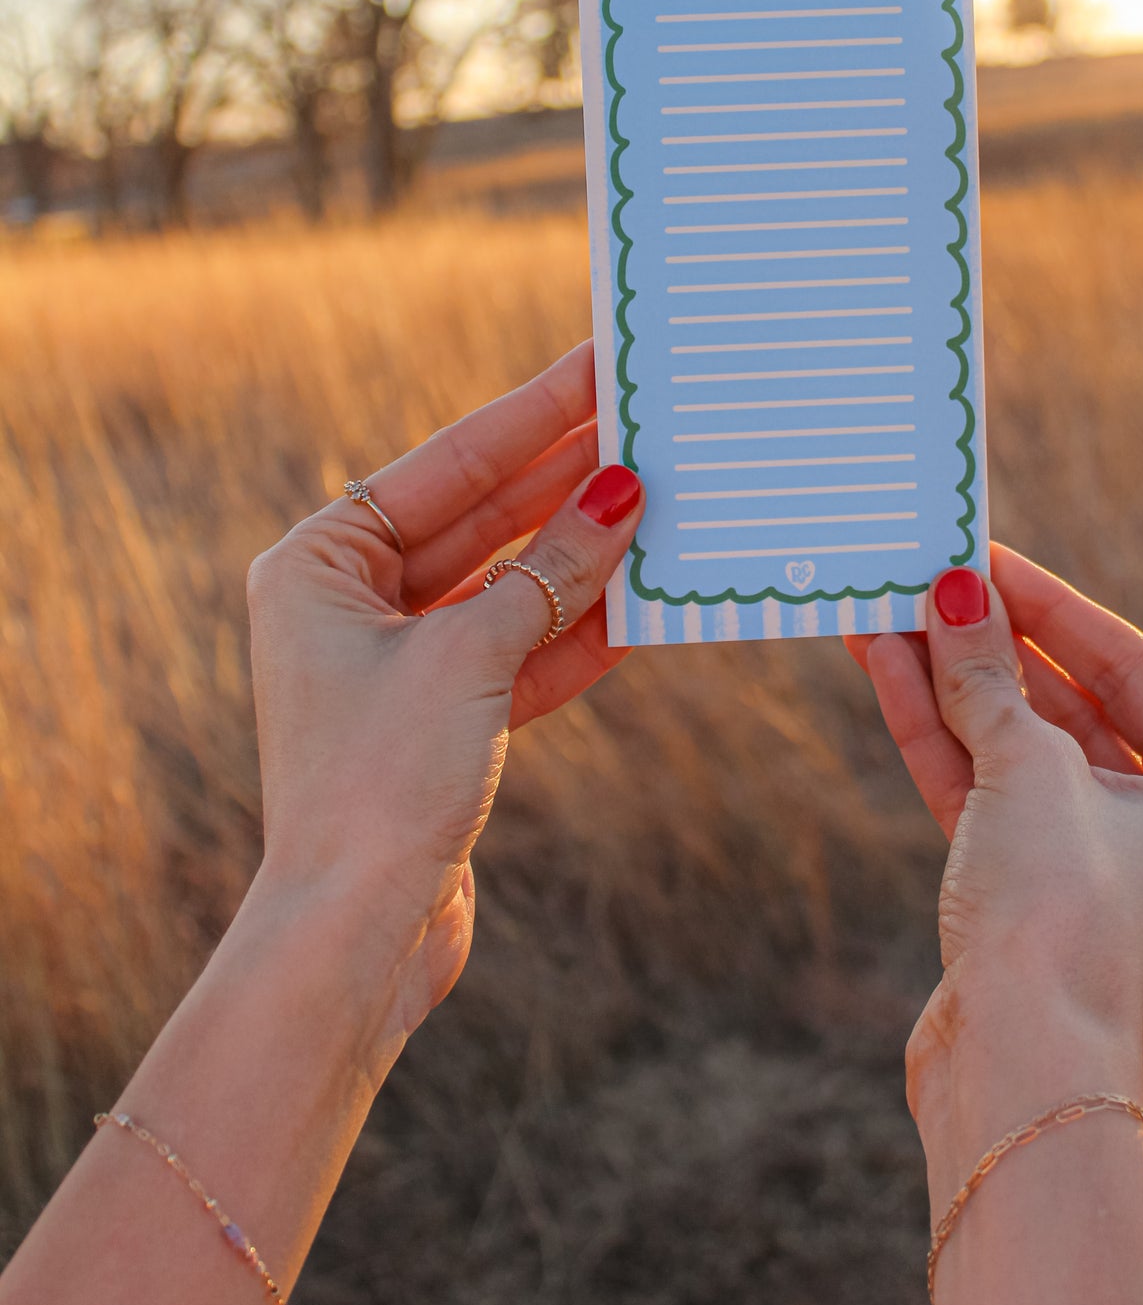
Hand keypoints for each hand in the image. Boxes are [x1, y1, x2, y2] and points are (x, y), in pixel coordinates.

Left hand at [245, 342, 643, 1055]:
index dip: (529, 415)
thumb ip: (549, 572)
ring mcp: (396, 665)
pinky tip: (643, 596)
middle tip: (644, 424)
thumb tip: (620, 493)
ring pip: (508, 588)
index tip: (592, 365)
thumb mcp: (471, 656)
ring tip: (662, 500)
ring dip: (582, 556)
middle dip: (564, 481)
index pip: (446, 465)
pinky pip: (519, 653)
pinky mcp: (439, 723)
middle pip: (480, 519)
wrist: (355, 939)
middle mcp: (349, 605)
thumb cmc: (380, 782)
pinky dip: (577, 631)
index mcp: (318, 564)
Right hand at [845, 544, 1142, 1126]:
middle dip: (990, 647)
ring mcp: (1098, 878)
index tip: (986, 557)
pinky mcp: (1030, 909)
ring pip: (1016, 756)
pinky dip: (940, 743)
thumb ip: (987, 675)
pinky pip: (987, 802)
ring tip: (884, 616)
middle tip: (929, 583)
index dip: (1052, 607)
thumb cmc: (1063, 914)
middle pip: (1070, 710)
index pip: (1133, 672)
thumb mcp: (1028, 769)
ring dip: (950, 687)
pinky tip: (885, 674)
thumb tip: (956, 592)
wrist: (1018, 1074)